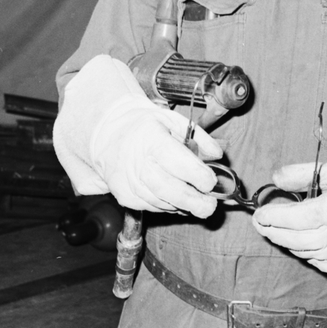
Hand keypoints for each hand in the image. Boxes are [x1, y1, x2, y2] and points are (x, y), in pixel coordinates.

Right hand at [95, 102, 224, 217]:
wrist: (109, 136)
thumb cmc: (145, 127)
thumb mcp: (173, 120)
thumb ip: (199, 136)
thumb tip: (216, 155)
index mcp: (151, 139)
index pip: (175, 160)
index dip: (195, 174)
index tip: (211, 181)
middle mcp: (137, 162)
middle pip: (167, 188)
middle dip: (193, 201)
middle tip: (210, 206)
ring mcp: (129, 182)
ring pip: (161, 202)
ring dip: (183, 205)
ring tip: (198, 203)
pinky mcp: (125, 197)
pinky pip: (152, 207)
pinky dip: (168, 206)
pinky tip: (177, 199)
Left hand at [251, 161, 326, 272]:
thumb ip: (300, 174)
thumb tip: (275, 178)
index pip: (294, 218)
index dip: (273, 217)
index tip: (259, 213)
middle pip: (292, 238)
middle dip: (271, 231)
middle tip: (259, 223)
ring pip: (299, 251)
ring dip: (283, 241)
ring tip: (273, 229)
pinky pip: (311, 260)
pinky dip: (300, 250)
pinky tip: (295, 239)